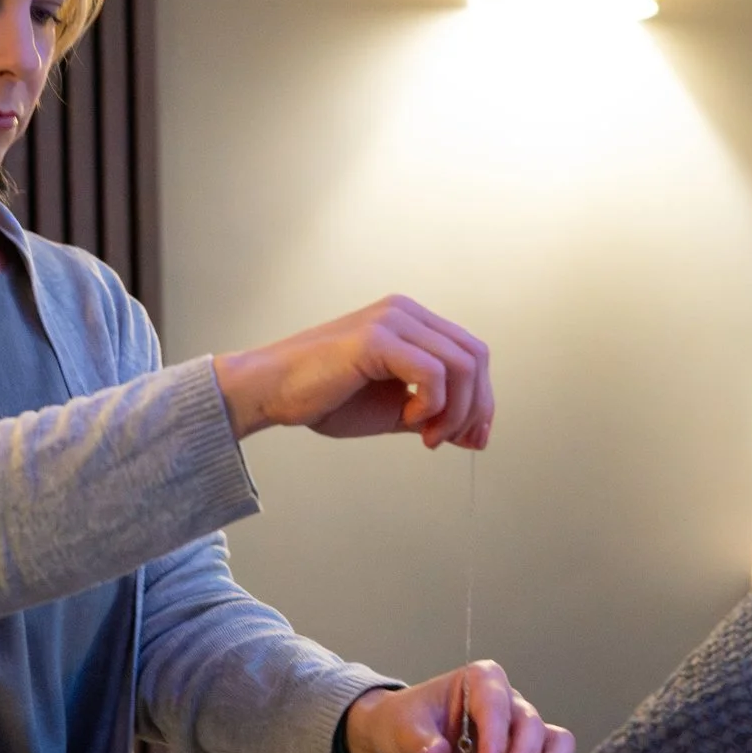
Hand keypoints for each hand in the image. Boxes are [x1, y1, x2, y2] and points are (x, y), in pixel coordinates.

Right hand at [213, 297, 492, 449]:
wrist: (269, 392)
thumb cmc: (324, 398)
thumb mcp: (393, 410)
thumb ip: (433, 416)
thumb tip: (474, 436)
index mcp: (411, 322)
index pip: (472, 354)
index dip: (482, 399)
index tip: (472, 438)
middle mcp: (406, 312)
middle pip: (475, 356)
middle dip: (475, 407)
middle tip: (448, 440)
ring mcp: (392, 320)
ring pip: (461, 366)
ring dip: (454, 411)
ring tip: (426, 435)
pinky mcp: (375, 338)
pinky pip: (433, 373)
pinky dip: (431, 405)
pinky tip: (408, 418)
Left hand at [342, 663, 573, 752]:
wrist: (400, 750)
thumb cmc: (401, 727)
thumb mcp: (400, 731)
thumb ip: (419, 743)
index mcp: (478, 682)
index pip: (496, 703)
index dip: (498, 734)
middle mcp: (506, 703)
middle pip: (530, 723)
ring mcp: (516, 734)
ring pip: (552, 743)